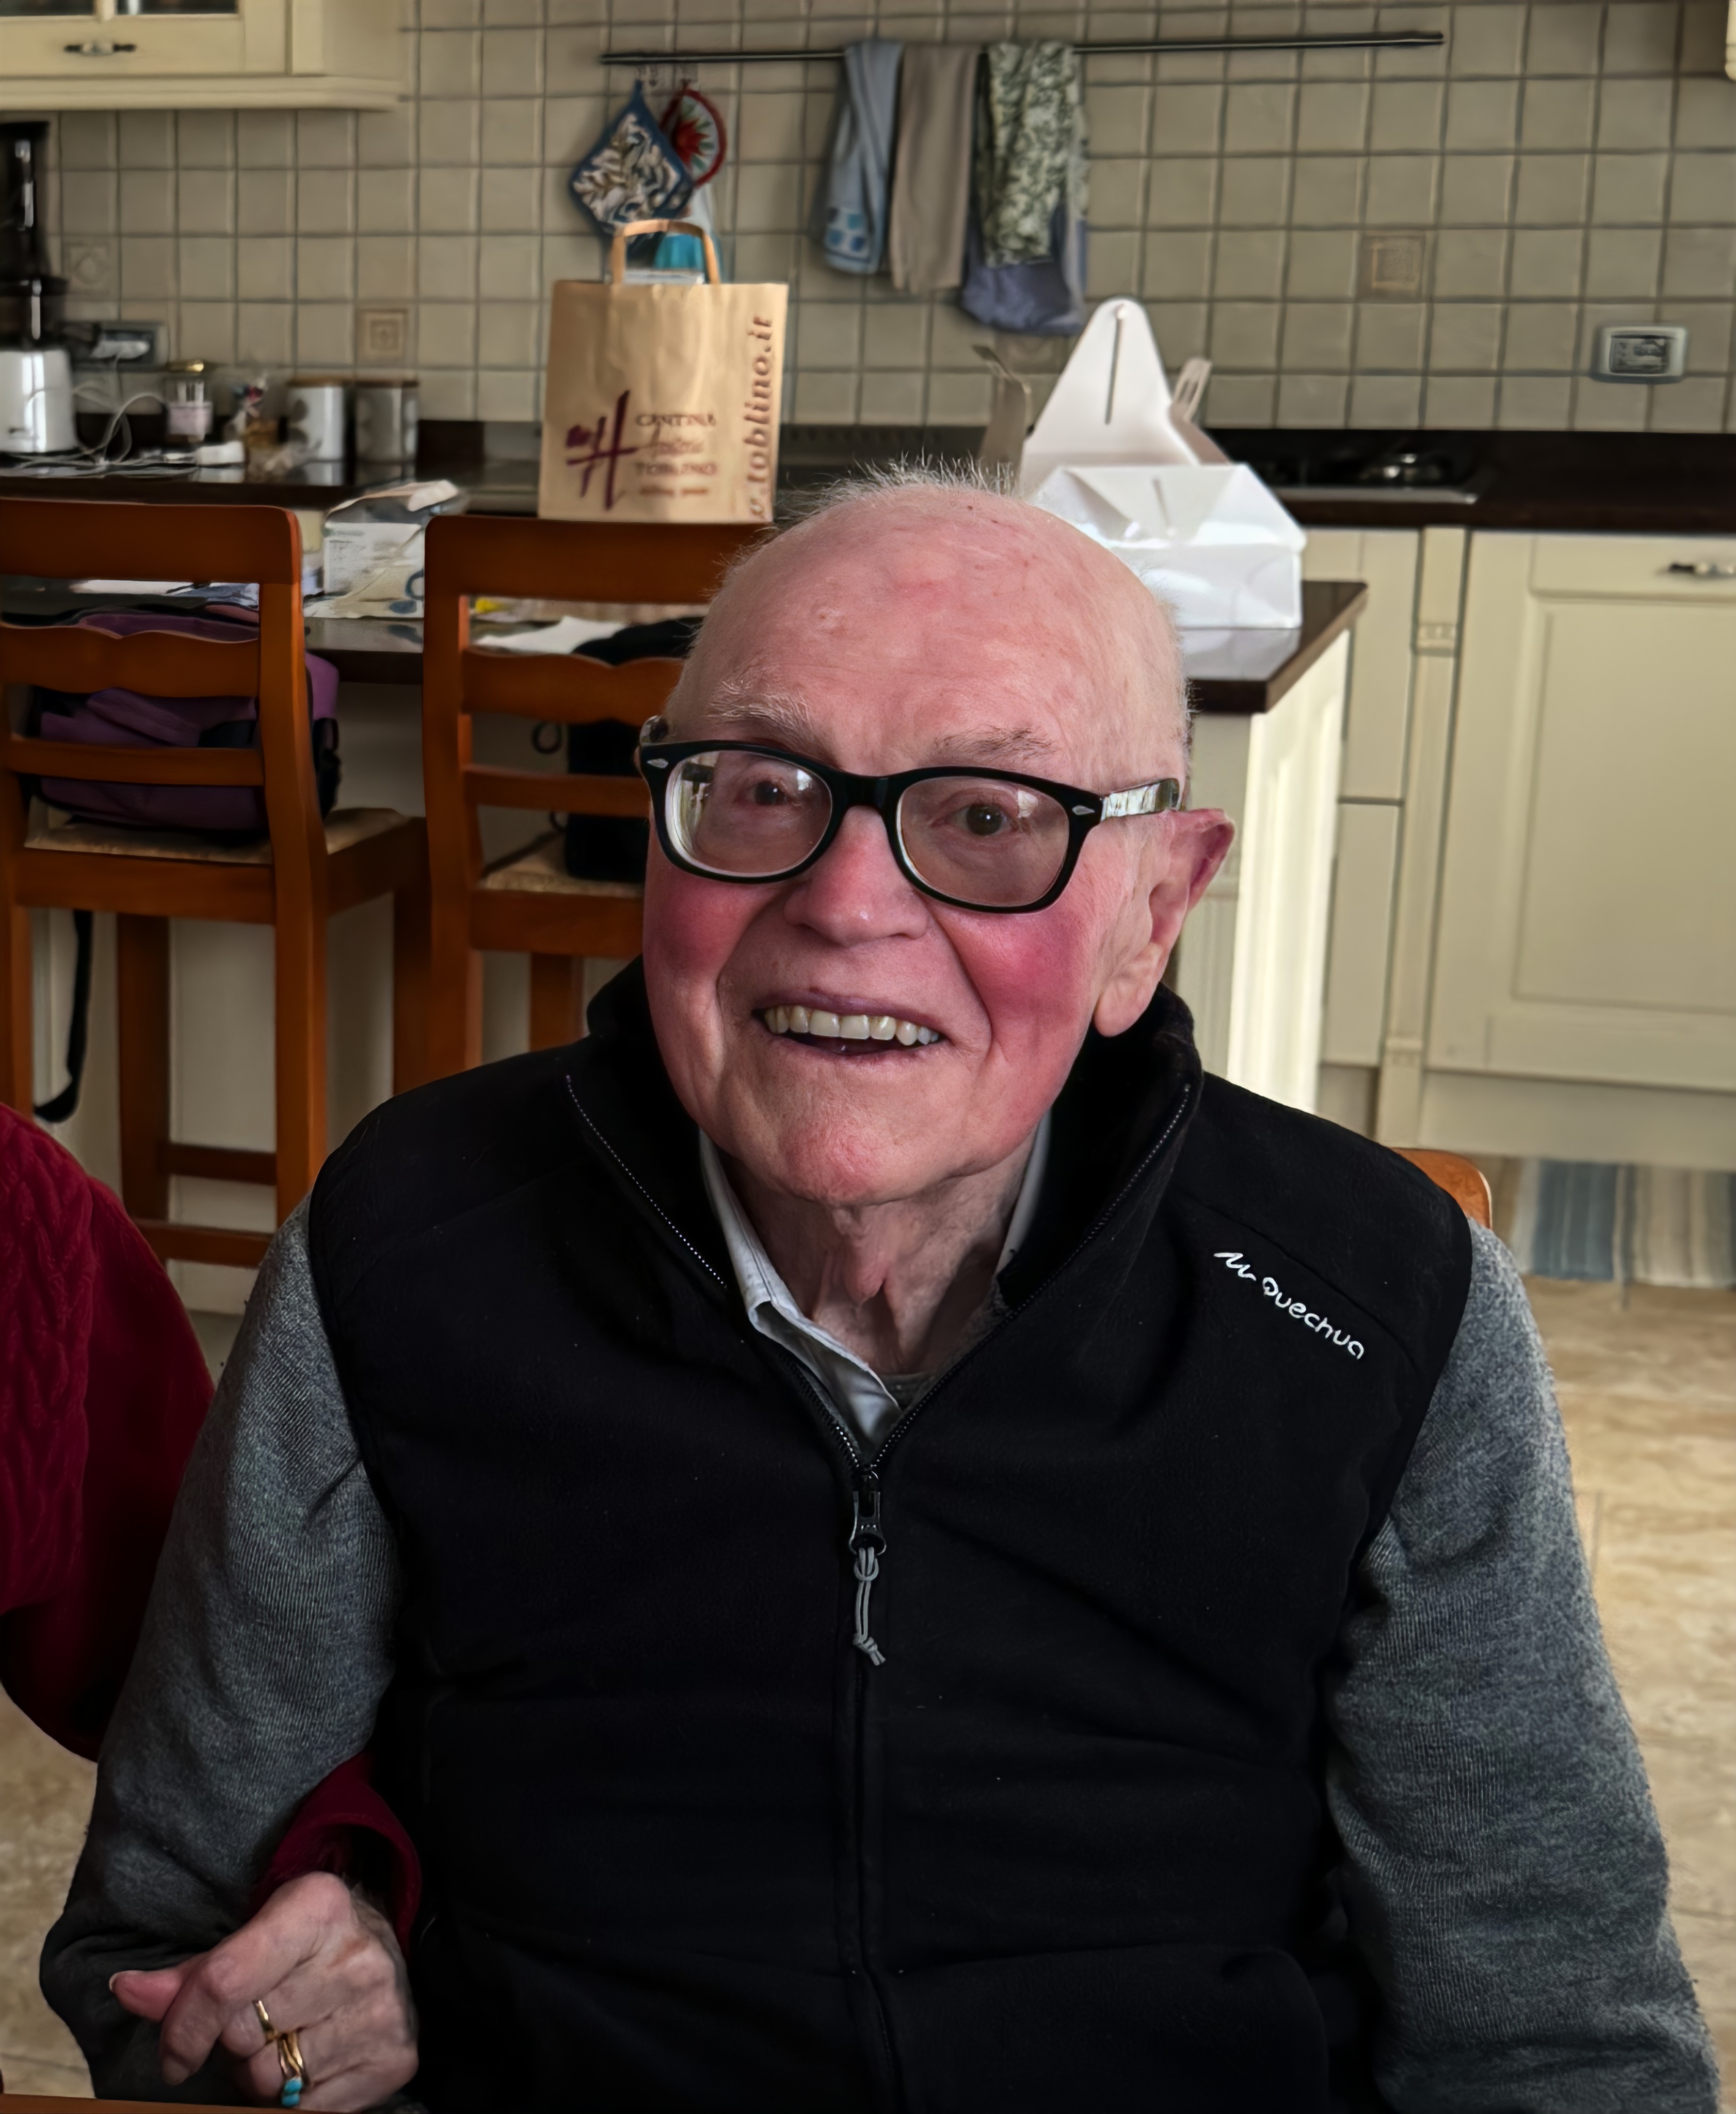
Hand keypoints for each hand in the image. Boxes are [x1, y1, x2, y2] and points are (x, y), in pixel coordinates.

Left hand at [110, 1871, 417, 2109]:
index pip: (224, 1983)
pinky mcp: (395, 2058)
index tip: (175, 2055)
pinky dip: (299, 2097)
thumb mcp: (252, 1936)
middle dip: (235, 2042)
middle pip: (245, 2038)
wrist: (387, 1948)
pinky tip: (313, 2058)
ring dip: (264, 2073)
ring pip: (275, 2081)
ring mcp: (380, 2011)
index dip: (183, 2028)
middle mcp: (356, 1957)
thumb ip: (189, 1974)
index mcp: (318, 1907)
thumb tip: (124, 1988)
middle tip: (258, 2023)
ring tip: (286, 2039)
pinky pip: (311, 2111)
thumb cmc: (305, 1945)